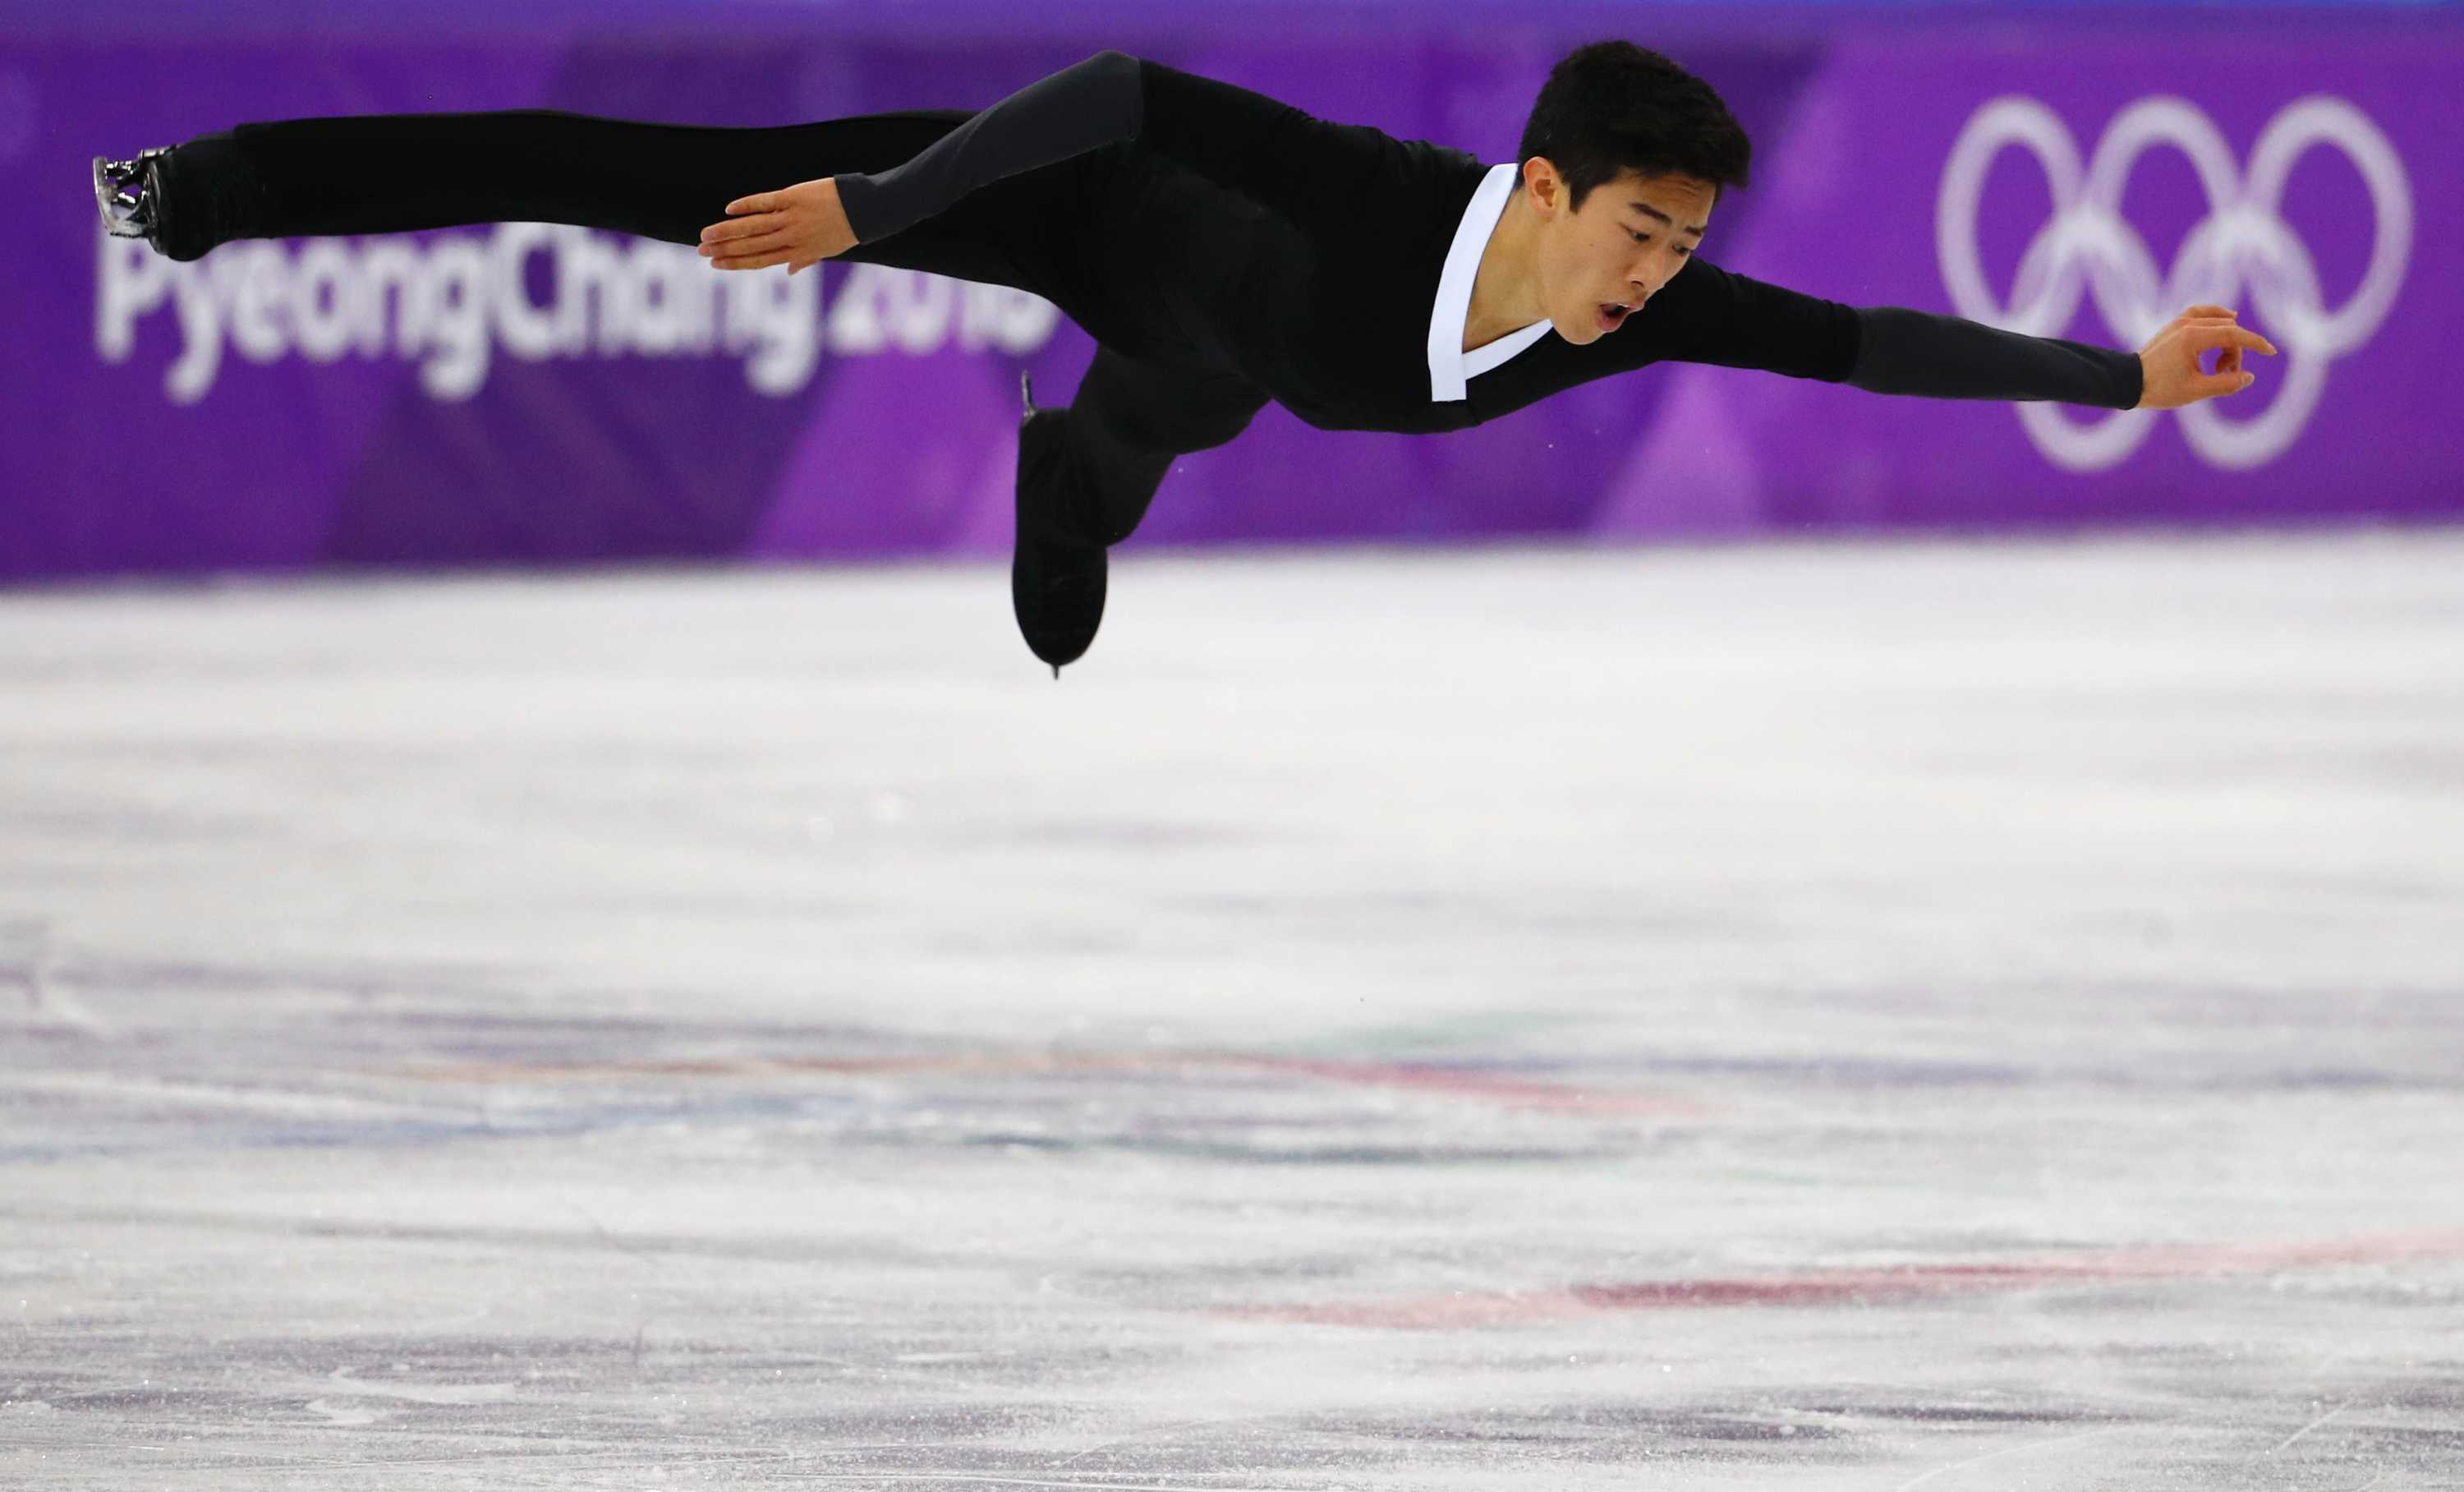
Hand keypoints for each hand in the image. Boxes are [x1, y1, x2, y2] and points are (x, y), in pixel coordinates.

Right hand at [697, 177, 856, 275]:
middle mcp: (791, 237)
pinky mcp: (793, 197)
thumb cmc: (847, 229)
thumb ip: (806, 259)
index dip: (737, 263)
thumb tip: (790, 272)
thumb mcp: (828, 250)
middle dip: (725, 248)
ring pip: (754, 226)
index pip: (760, 261)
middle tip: (701, 250)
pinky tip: (729, 209)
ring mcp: (791, 217)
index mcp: (797, 252)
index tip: (716, 265)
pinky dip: (747, 205)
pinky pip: (765, 202)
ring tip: (706, 234)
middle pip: (751, 245)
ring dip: (728, 230)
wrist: (866, 209)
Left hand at [2134, 304, 2277, 409]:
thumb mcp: (2196, 391)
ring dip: (2226, 341)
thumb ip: (2226, 384)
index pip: (2235, 334)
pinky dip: (2217, 319)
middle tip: (2226, 375)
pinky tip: (2228, 320)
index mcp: (2193, 337)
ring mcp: (2179, 322)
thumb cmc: (2158, 389)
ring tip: (2219, 365)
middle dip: (2235, 353)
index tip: (2271, 352)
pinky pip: (2202, 314)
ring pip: (2217, 322)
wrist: (2125, 382)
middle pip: (2228, 331)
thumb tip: (2248, 377)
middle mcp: (2187, 324)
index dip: (2256, 343)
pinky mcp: (2174, 325)